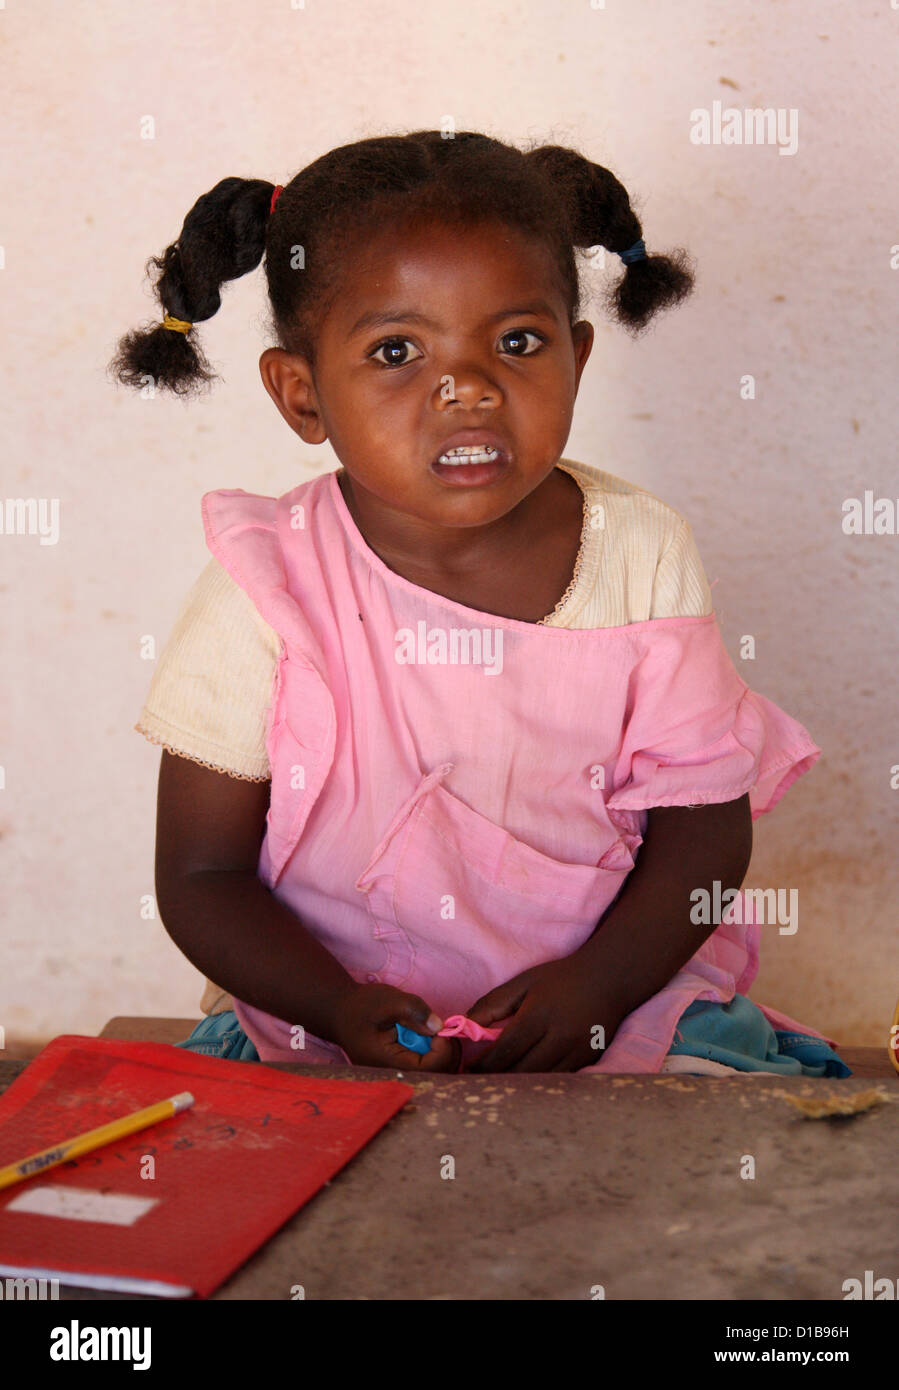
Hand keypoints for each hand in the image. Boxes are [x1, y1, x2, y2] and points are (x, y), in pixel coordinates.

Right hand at [331, 981, 461, 1071]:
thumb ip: (414, 1011)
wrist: (339, 1011)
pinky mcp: (398, 1068)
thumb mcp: (389, 1001)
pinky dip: (430, 1052)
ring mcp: (395, 1074)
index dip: (442, 1050)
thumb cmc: (362, 1006)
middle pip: (433, 1075)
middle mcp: (392, 1074)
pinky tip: (422, 1036)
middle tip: (440, 1029)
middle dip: (444, 1052)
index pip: (429, 1069)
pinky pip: (422, 1067)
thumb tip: (439, 1027)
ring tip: (429, 1030)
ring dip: (438, 1052)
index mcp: (388, 1062)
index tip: (440, 1029)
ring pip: (430, 1073)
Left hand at [465, 957, 625, 1072]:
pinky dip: (539, 1082)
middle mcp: (559, 1037)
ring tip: (499, 1080)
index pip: (505, 1050)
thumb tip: (465, 1025)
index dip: (483, 1064)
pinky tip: (526, 1078)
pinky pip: (556, 1080)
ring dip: (516, 1083)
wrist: (610, 979)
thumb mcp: (524, 982)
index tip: (468, 1067)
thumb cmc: (561, 978)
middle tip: (478, 1078)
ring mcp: (576, 1052)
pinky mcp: (587, 1061)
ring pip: (539, 1080)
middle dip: (496, 1077)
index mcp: (539, 1014)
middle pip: (520, 1071)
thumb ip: (492, 1004)